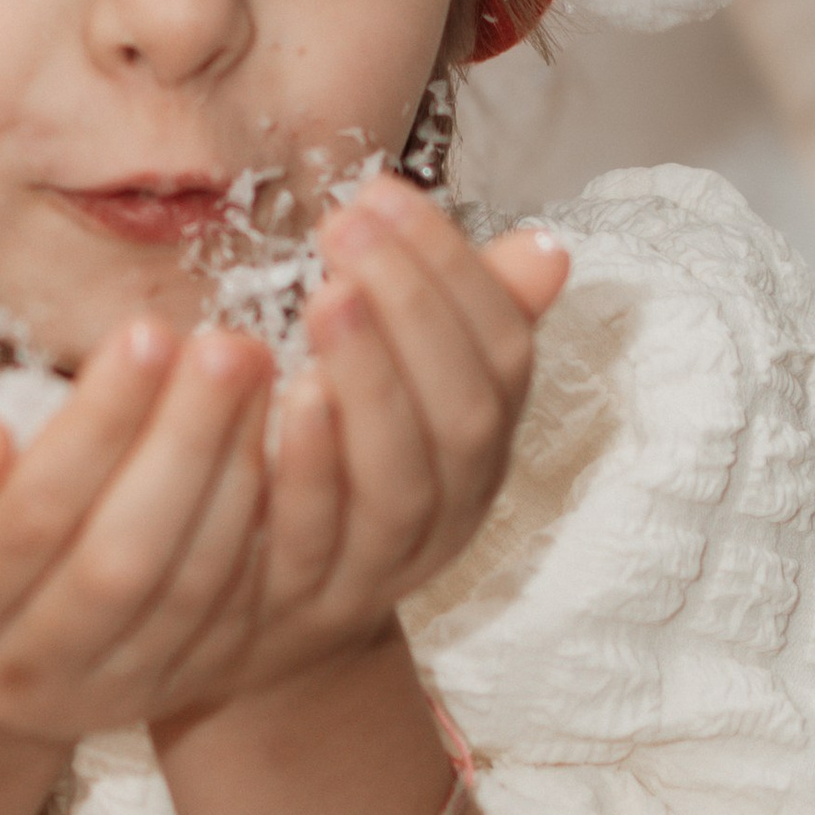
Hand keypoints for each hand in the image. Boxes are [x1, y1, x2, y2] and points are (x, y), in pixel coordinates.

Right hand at [0, 314, 281, 753]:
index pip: (28, 517)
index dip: (95, 428)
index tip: (146, 333)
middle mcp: (17, 673)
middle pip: (120, 560)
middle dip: (183, 446)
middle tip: (228, 346)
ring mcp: (98, 695)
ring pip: (188, 591)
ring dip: (238, 477)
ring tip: (259, 375)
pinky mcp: (163, 694)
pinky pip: (230, 615)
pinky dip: (265, 529)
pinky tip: (284, 444)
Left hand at [178, 171, 564, 712]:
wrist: (267, 621)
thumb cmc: (336, 471)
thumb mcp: (405, 392)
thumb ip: (461, 320)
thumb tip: (547, 249)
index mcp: (481, 443)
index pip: (502, 351)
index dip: (454, 270)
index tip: (382, 193)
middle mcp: (452, 507)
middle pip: (462, 412)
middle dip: (414, 308)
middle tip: (344, 226)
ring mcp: (387, 562)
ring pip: (403, 476)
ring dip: (372, 377)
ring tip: (324, 293)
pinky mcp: (311, 596)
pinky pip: (324, 531)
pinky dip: (311, 459)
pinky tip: (283, 390)